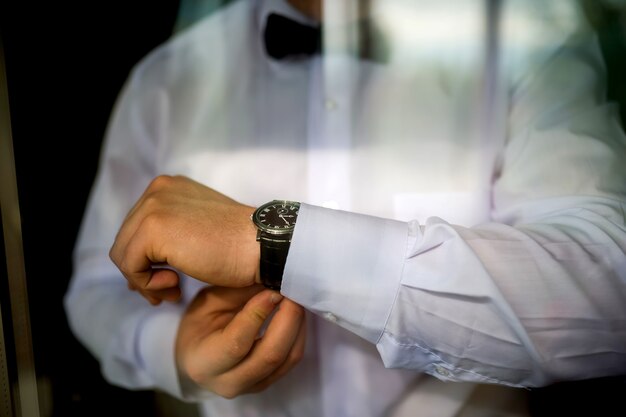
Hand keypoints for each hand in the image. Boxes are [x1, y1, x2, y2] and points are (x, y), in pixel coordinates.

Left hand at [109, 175, 259, 304]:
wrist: (262, 245)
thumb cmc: (238, 245)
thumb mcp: (198, 230)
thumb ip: (169, 236)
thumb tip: (135, 268)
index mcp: (168, 187)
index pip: (136, 227)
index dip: (146, 258)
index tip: (168, 278)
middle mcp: (156, 190)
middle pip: (125, 240)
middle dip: (143, 272)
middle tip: (170, 291)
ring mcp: (153, 207)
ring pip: (123, 254)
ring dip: (145, 281)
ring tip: (172, 291)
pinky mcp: (152, 229)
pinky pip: (129, 266)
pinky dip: (147, 284)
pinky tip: (175, 286)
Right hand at [176, 285, 305, 397]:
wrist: (197, 355)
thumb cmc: (199, 325)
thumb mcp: (207, 303)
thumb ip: (237, 293)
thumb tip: (271, 281)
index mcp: (204, 363)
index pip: (237, 342)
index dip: (258, 314)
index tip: (271, 291)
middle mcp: (229, 383)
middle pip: (270, 354)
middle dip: (288, 318)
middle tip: (291, 291)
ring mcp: (253, 386)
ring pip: (288, 357)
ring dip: (297, 324)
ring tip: (295, 298)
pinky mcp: (270, 382)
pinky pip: (293, 358)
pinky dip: (299, 333)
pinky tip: (294, 314)